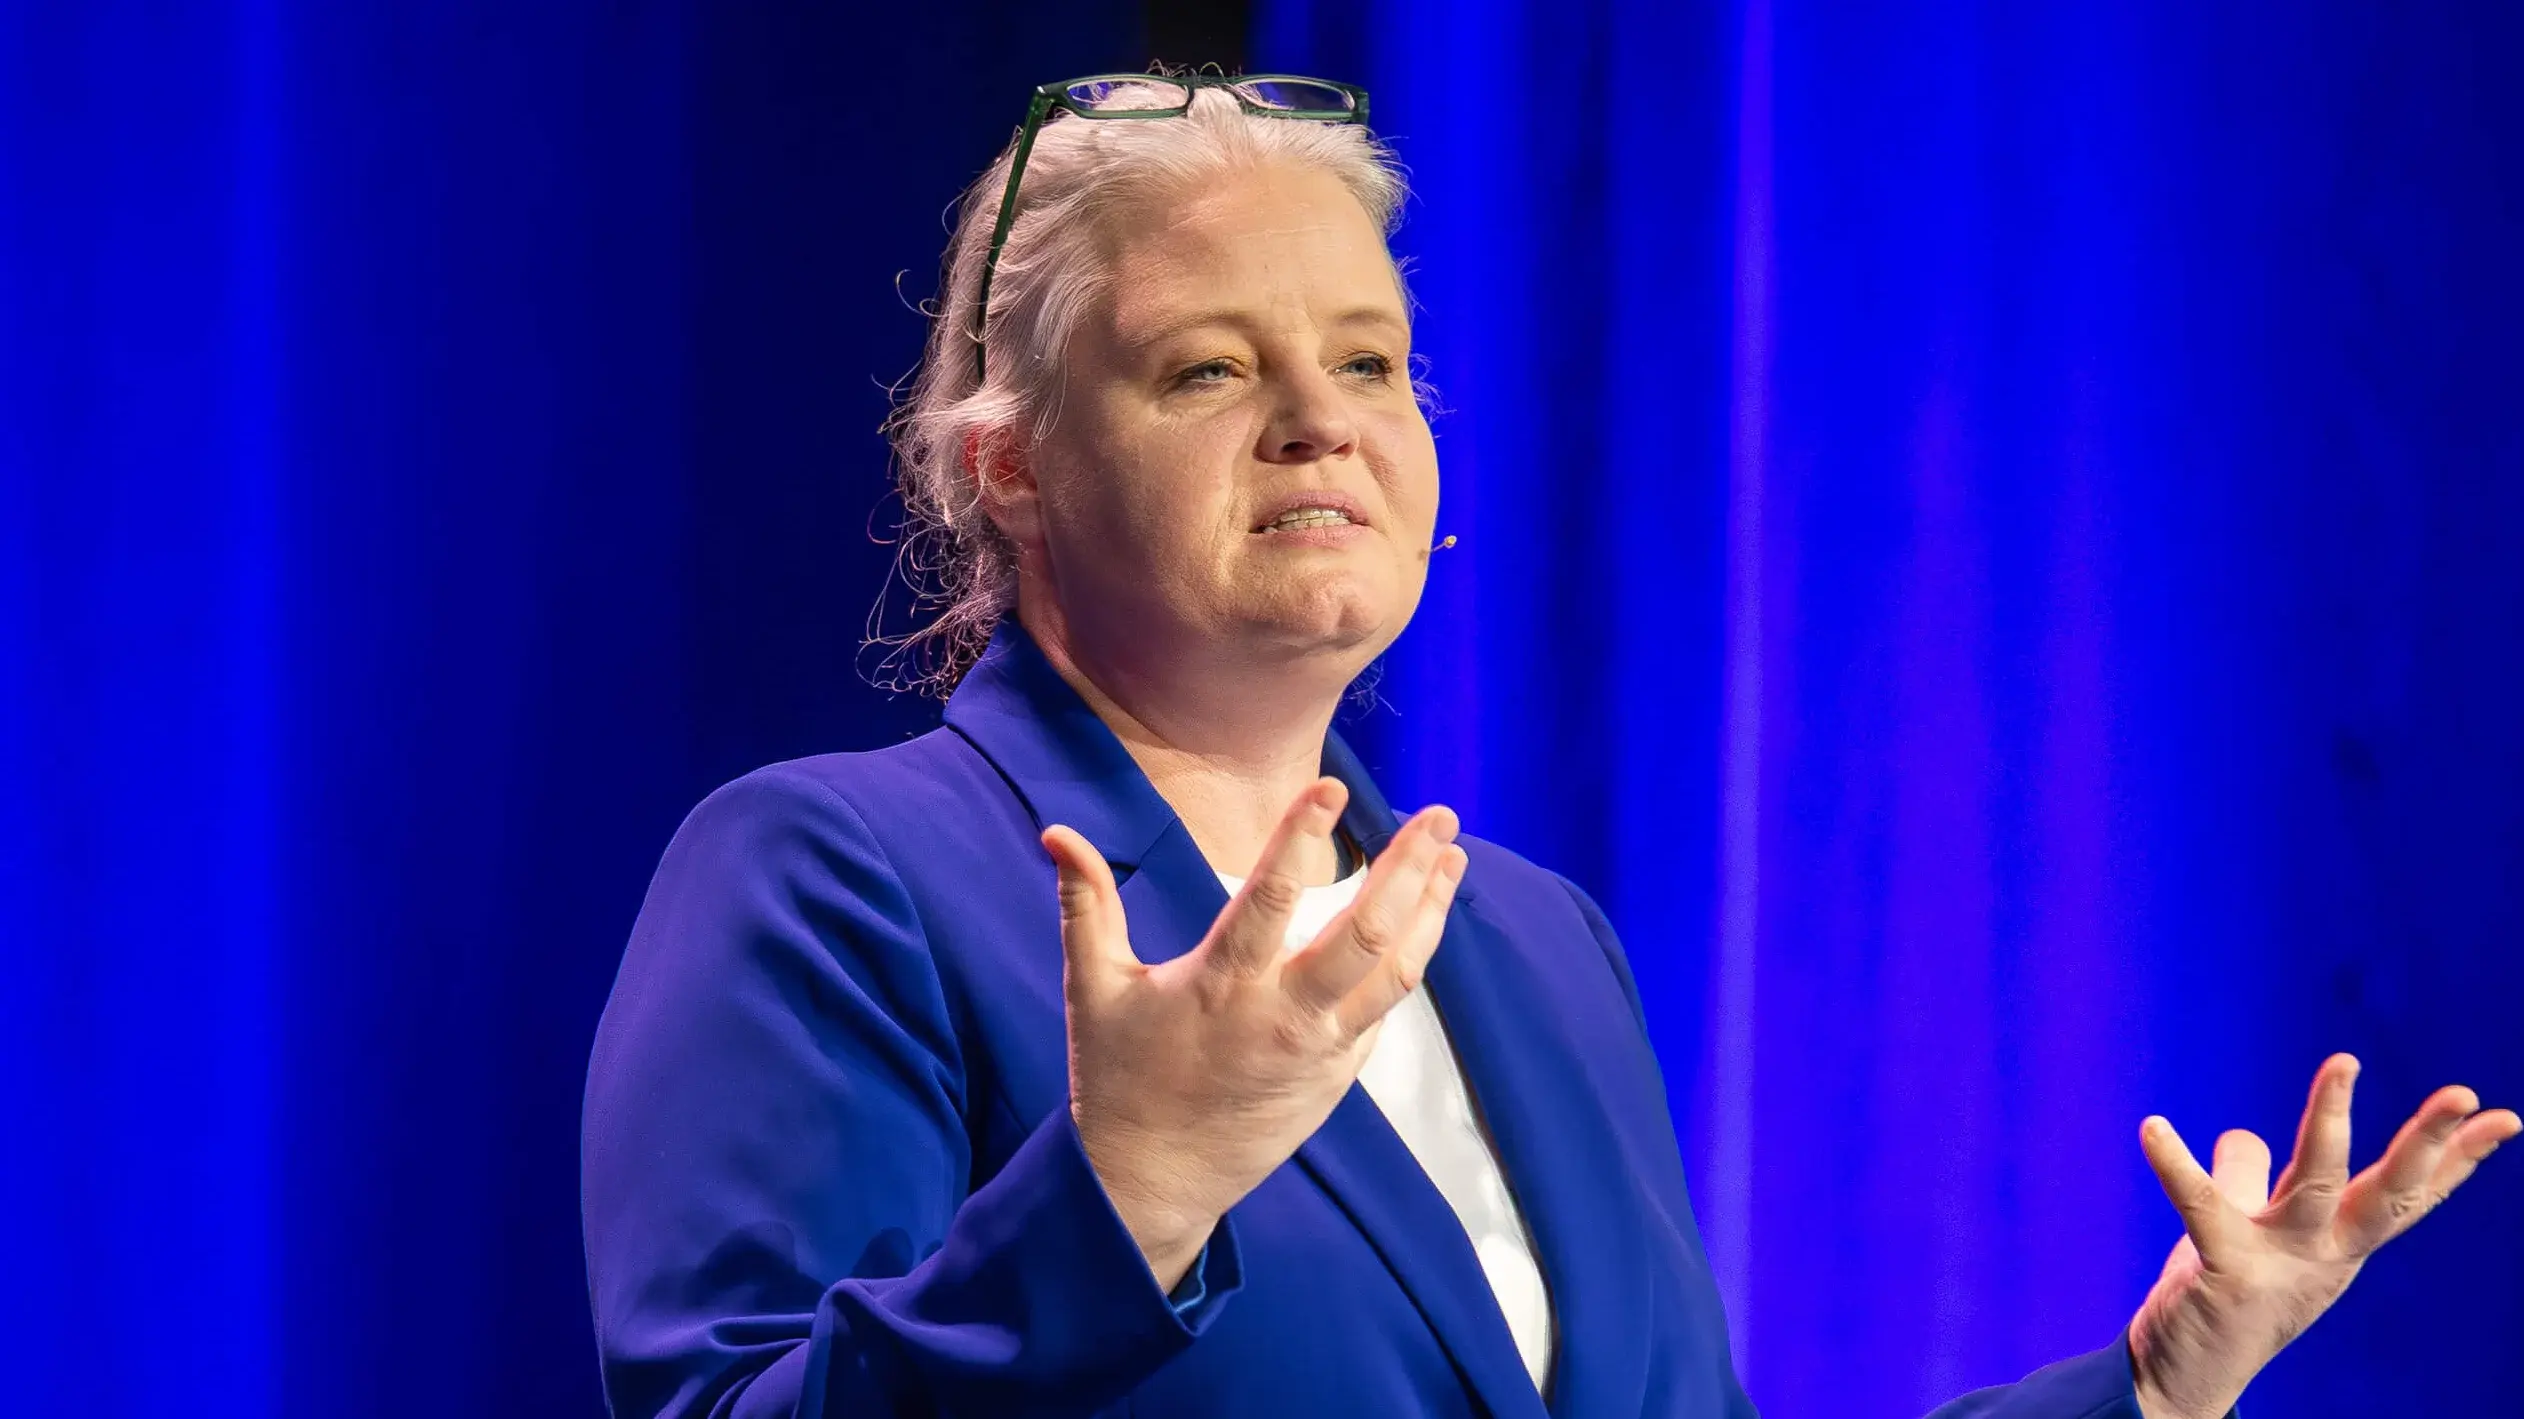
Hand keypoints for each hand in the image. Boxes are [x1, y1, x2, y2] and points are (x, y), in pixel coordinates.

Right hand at [1043, 777, 1467, 1289]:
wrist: (1156, 1181)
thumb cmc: (1118, 1078)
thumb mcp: (1093, 989)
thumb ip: (1085, 905)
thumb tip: (1056, 834)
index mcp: (1220, 987)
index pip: (1271, 899)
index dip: (1302, 838)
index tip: (1333, 786)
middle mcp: (1281, 1017)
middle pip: (1365, 934)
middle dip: (1410, 869)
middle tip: (1439, 815)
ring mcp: (1319, 1049)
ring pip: (1394, 972)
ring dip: (1431, 910)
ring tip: (1453, 855)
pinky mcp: (1339, 1074)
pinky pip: (1384, 1008)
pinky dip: (1411, 957)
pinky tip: (1426, 917)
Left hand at [2128, 1054, 2519, 1418]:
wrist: (2183, 1377)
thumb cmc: (2224, 1299)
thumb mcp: (2250, 1232)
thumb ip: (2249, 1181)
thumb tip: (2247, 1133)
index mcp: (2338, 1242)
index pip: (2409, 1195)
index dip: (2456, 1159)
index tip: (2501, 1118)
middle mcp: (2322, 1253)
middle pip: (2389, 1191)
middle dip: (2428, 1141)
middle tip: (2466, 1093)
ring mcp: (2278, 1262)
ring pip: (2317, 1183)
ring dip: (2332, 1120)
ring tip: (2345, 1064)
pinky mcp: (2224, 1271)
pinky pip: (2202, 1205)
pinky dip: (2176, 1164)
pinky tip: (2153, 1128)